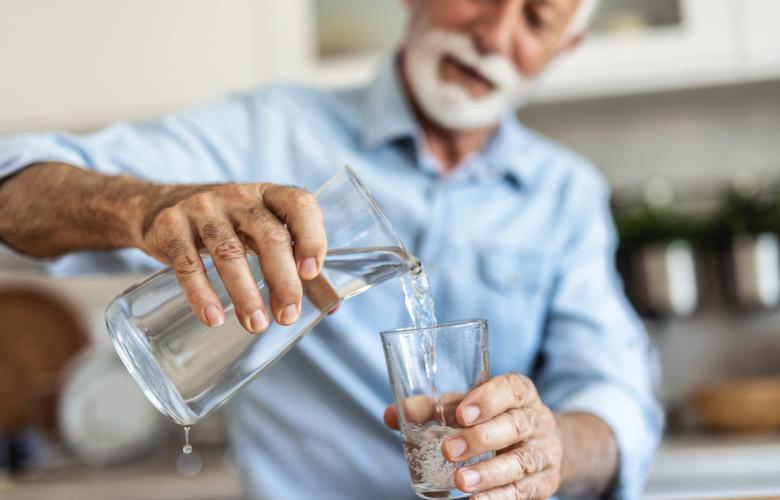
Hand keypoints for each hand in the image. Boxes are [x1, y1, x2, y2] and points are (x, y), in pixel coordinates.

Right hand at [137, 182, 326, 333]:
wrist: (156, 207)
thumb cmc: (225, 225)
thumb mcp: (257, 229)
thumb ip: (291, 260)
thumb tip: (330, 307)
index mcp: (268, 194)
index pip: (299, 204)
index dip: (312, 236)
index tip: (312, 273)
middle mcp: (237, 196)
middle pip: (269, 235)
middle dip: (283, 280)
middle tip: (288, 316)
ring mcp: (202, 208)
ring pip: (229, 252)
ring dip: (245, 294)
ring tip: (257, 324)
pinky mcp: (170, 227)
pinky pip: (188, 264)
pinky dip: (201, 294)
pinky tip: (213, 318)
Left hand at [385, 373, 561, 499]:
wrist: (538, 442)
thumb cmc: (493, 418)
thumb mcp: (467, 407)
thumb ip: (432, 408)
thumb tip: (392, 415)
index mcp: (520, 392)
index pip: (511, 388)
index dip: (488, 399)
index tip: (461, 413)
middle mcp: (537, 419)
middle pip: (515, 426)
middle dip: (480, 439)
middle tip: (449, 450)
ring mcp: (545, 450)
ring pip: (522, 461)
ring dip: (490, 473)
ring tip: (461, 481)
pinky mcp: (546, 480)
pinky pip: (527, 491)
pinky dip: (502, 497)